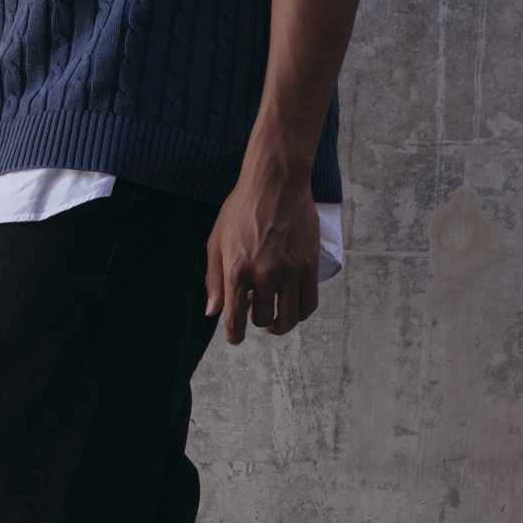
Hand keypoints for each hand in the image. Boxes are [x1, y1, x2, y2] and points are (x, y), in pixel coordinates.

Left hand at [205, 155, 320, 343]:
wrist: (276, 183)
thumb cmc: (241, 208)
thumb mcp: (216, 241)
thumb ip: (213, 279)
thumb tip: (212, 312)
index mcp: (237, 269)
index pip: (235, 318)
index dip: (234, 336)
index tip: (235, 339)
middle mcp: (264, 273)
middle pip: (263, 319)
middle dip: (257, 322)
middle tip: (256, 313)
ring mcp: (290, 270)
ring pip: (289, 317)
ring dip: (280, 325)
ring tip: (276, 320)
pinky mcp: (310, 265)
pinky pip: (309, 303)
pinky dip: (301, 313)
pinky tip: (294, 309)